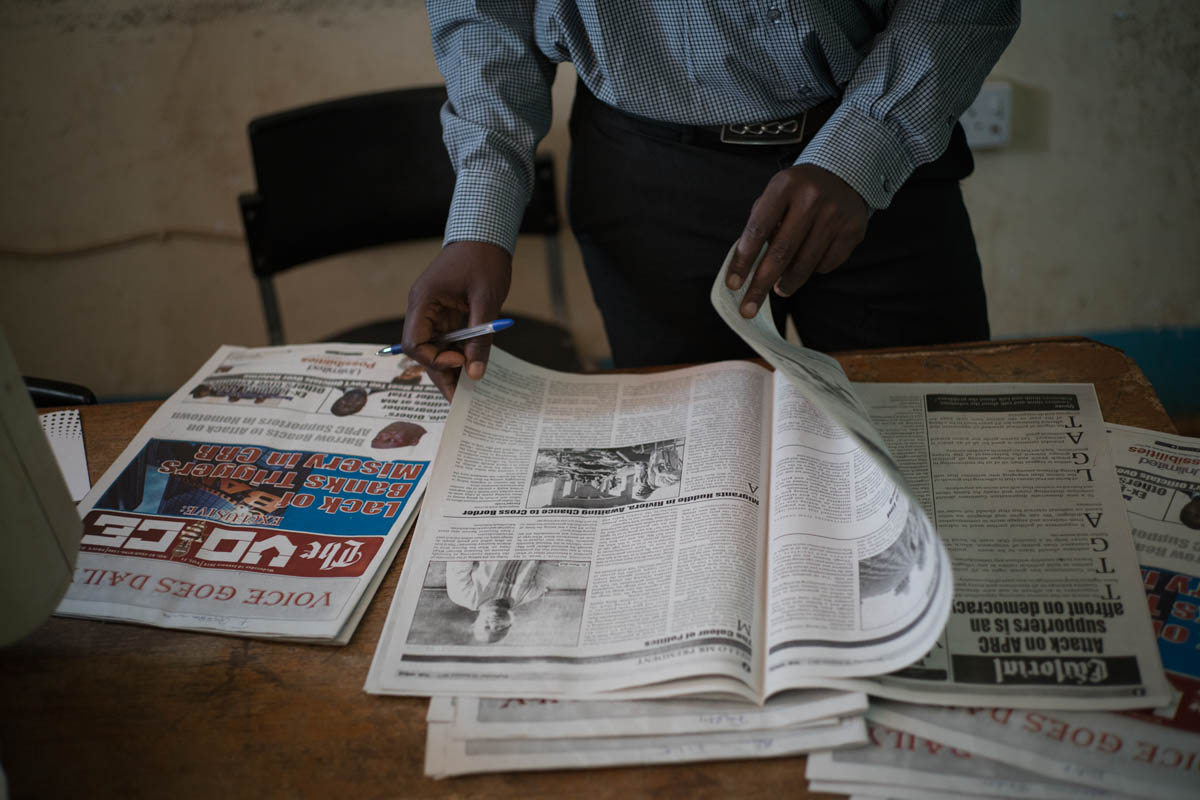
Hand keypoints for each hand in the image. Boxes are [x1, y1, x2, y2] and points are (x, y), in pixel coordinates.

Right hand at [402, 241, 511, 399]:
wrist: (486, 232)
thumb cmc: (484, 259)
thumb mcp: (486, 300)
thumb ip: (480, 338)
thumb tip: (475, 374)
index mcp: (424, 301)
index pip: (414, 342)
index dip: (435, 359)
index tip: (461, 360)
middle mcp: (423, 308)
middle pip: (424, 351)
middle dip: (442, 374)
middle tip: (461, 400)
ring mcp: (433, 311)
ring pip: (435, 348)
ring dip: (451, 368)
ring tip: (468, 391)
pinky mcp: (446, 312)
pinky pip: (448, 339)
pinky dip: (458, 354)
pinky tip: (472, 369)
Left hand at [725, 164, 868, 317]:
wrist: (846, 174)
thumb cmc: (799, 191)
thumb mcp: (776, 195)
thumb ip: (760, 224)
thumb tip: (746, 267)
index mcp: (785, 185)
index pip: (758, 229)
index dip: (743, 260)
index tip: (732, 284)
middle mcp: (811, 198)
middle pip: (781, 252)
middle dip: (761, 285)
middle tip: (748, 308)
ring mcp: (835, 215)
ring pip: (805, 263)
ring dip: (787, 283)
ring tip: (779, 290)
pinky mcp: (852, 231)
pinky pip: (826, 264)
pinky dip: (812, 271)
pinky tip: (808, 265)